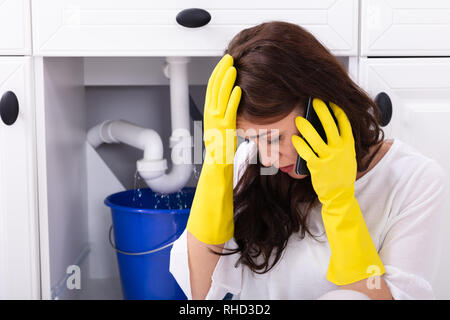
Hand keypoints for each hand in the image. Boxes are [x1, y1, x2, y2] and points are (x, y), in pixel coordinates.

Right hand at [186, 54, 241, 244]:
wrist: (208, 225)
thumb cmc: (218, 205)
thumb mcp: (228, 174)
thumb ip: (232, 157)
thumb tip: (240, 145)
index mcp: (216, 145)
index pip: (218, 110)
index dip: (222, 89)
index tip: (229, 72)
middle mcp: (212, 143)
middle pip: (214, 104)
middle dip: (220, 79)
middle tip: (228, 58)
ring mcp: (213, 148)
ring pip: (216, 110)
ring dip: (223, 86)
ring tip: (231, 66)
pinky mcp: (218, 155)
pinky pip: (224, 127)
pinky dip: (230, 107)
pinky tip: (236, 92)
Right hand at [203, 53, 241, 164]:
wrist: (217, 161)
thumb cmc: (221, 144)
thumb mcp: (219, 122)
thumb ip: (223, 109)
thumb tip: (230, 96)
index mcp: (209, 111)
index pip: (211, 86)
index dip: (217, 72)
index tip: (224, 61)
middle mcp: (210, 113)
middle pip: (214, 87)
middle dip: (221, 71)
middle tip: (229, 58)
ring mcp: (216, 120)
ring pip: (220, 96)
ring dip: (227, 81)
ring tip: (233, 69)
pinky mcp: (225, 128)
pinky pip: (229, 111)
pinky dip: (233, 99)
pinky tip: (238, 90)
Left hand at [291, 98, 356, 205]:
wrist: (340, 194)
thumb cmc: (341, 173)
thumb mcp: (347, 155)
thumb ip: (340, 141)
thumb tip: (327, 126)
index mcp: (348, 144)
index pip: (344, 122)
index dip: (337, 109)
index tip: (331, 100)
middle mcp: (340, 149)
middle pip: (330, 125)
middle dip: (322, 111)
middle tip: (314, 101)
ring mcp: (329, 158)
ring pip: (315, 138)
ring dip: (305, 126)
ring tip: (299, 120)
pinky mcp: (317, 166)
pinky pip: (306, 152)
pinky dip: (299, 144)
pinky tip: (295, 139)